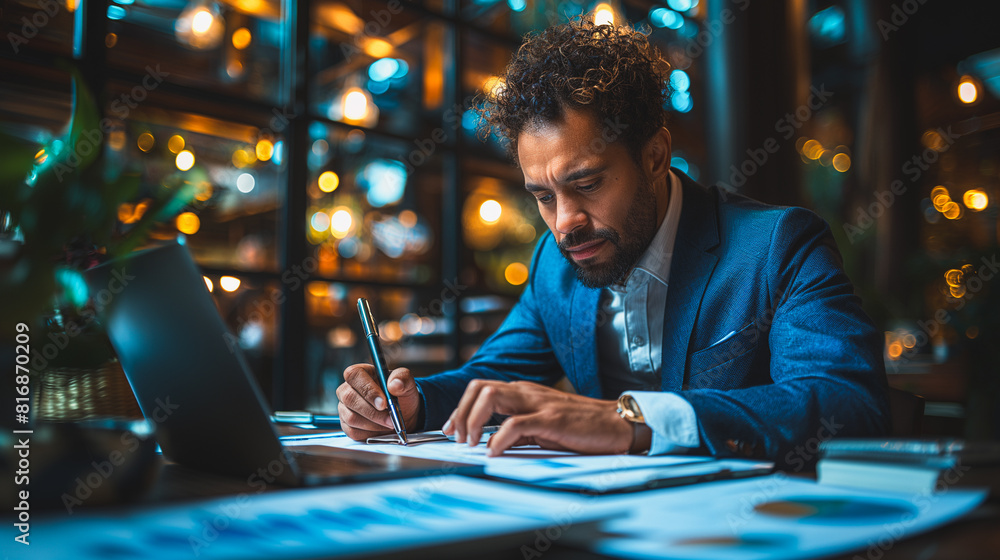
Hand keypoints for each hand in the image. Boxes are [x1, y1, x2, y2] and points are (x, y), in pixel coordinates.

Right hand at [337, 364, 421, 440]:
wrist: (402, 415)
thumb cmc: (401, 396)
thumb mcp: (407, 384)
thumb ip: (403, 379)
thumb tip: (394, 384)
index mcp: (361, 373)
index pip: (354, 375)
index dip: (367, 389)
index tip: (384, 403)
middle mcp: (347, 389)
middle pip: (349, 398)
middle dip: (373, 412)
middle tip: (391, 418)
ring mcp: (344, 408)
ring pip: (351, 418)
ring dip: (374, 424)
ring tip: (390, 423)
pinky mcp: (346, 425)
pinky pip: (353, 431)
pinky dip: (370, 433)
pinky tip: (381, 428)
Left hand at [442, 380, 633, 455]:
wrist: (616, 423)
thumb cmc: (581, 426)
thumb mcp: (543, 425)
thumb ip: (518, 429)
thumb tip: (491, 442)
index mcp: (523, 392)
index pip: (480, 388)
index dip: (459, 408)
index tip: (451, 430)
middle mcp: (526, 392)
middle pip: (479, 387)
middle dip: (460, 413)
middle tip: (458, 438)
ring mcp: (538, 403)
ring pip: (491, 396)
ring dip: (473, 420)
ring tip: (472, 443)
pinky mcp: (551, 419)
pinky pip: (516, 424)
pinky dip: (498, 439)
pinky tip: (494, 453)